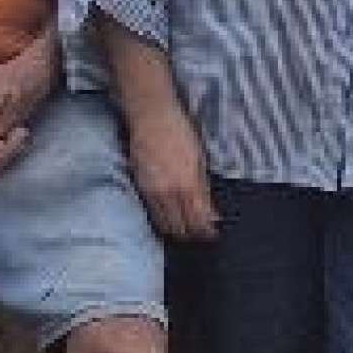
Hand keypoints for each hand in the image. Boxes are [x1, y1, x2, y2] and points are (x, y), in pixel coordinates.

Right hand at [125, 100, 216, 240]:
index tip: (212, 234)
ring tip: (185, 230)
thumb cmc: (180, 131)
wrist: (151, 116)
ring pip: (164, 224)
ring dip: (176, 230)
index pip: (199, 220)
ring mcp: (152, 191)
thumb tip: (210, 211)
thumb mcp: (199, 158)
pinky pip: (152, 212)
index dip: (207, 232)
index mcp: (188, 184)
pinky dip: (162, 219)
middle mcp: (169, 192)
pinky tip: (169, 217)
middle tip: (200, 235)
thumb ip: (203, 187)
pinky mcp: (140, 187)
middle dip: (192, 235)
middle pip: (181, 228)